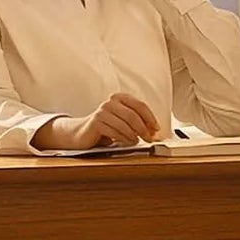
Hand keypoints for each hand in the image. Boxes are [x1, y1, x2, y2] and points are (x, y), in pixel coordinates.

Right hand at [45, 93, 162, 150]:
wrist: (82, 132)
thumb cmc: (107, 126)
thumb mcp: (123, 120)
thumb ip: (137, 121)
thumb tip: (154, 130)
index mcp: (120, 97)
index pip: (140, 105)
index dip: (150, 118)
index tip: (156, 129)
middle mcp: (111, 101)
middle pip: (133, 115)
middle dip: (144, 129)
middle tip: (149, 138)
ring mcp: (102, 111)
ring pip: (125, 124)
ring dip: (134, 135)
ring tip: (138, 141)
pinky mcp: (96, 122)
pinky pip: (115, 132)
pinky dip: (125, 139)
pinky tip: (129, 142)